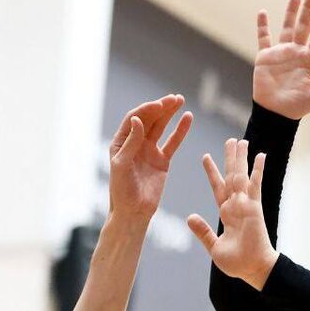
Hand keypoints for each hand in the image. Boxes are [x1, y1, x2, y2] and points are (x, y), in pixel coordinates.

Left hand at [107, 95, 192, 219]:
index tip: (158, 105)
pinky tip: (188, 118)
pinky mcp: (162, 161)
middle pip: (149, 120)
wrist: (134, 212)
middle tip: (174, 98)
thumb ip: (131, 143)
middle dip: (161, 107)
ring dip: (170, 113)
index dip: (146, 110)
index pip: (134, 120)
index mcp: (121, 142)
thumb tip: (138, 119)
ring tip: (180, 100)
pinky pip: (173, 142)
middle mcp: (134, 144)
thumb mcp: (122, 165)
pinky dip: (180, 130)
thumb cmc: (122, 191)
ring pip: (161, 127)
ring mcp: (149, 151)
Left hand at [187, 138, 277, 289]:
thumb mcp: (214, 246)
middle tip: (230, 140)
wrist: (253, 269)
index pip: (218, 187)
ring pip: (242, 176)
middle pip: (232, 176)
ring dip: (241, 158)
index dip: (212, 172)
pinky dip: (258, 170)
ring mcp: (246, 205)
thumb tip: (190, 217)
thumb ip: (203, 231)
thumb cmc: (237, 263)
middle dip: (230, 158)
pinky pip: (255, 185)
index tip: (205, 157)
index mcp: (226, 213)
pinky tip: (260, 155)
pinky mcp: (254, 207)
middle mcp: (236, 205)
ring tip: (240, 140)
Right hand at [253, 0, 309, 118]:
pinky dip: (262, 26)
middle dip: (309, 8)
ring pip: (286, 28)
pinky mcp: (265, 57)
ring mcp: (281, 53)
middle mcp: (296, 52)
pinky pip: (263, 39)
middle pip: (304, 25)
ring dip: (290, 12)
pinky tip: (263, 13)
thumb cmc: (298, 107)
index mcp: (309, 59)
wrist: (275, 114)